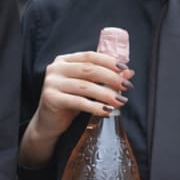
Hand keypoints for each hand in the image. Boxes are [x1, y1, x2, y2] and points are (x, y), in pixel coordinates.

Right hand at [20, 50, 132, 166]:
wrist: (49, 122)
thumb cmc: (69, 102)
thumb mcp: (88, 87)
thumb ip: (106, 78)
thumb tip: (129, 72)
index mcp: (64, 61)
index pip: (89, 56)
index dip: (109, 61)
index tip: (124, 69)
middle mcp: (55, 69)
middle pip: (88, 69)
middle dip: (111, 77)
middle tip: (126, 86)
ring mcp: (51, 83)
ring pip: (85, 86)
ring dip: (106, 93)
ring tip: (120, 101)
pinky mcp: (50, 98)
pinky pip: (78, 101)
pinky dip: (94, 107)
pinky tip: (106, 111)